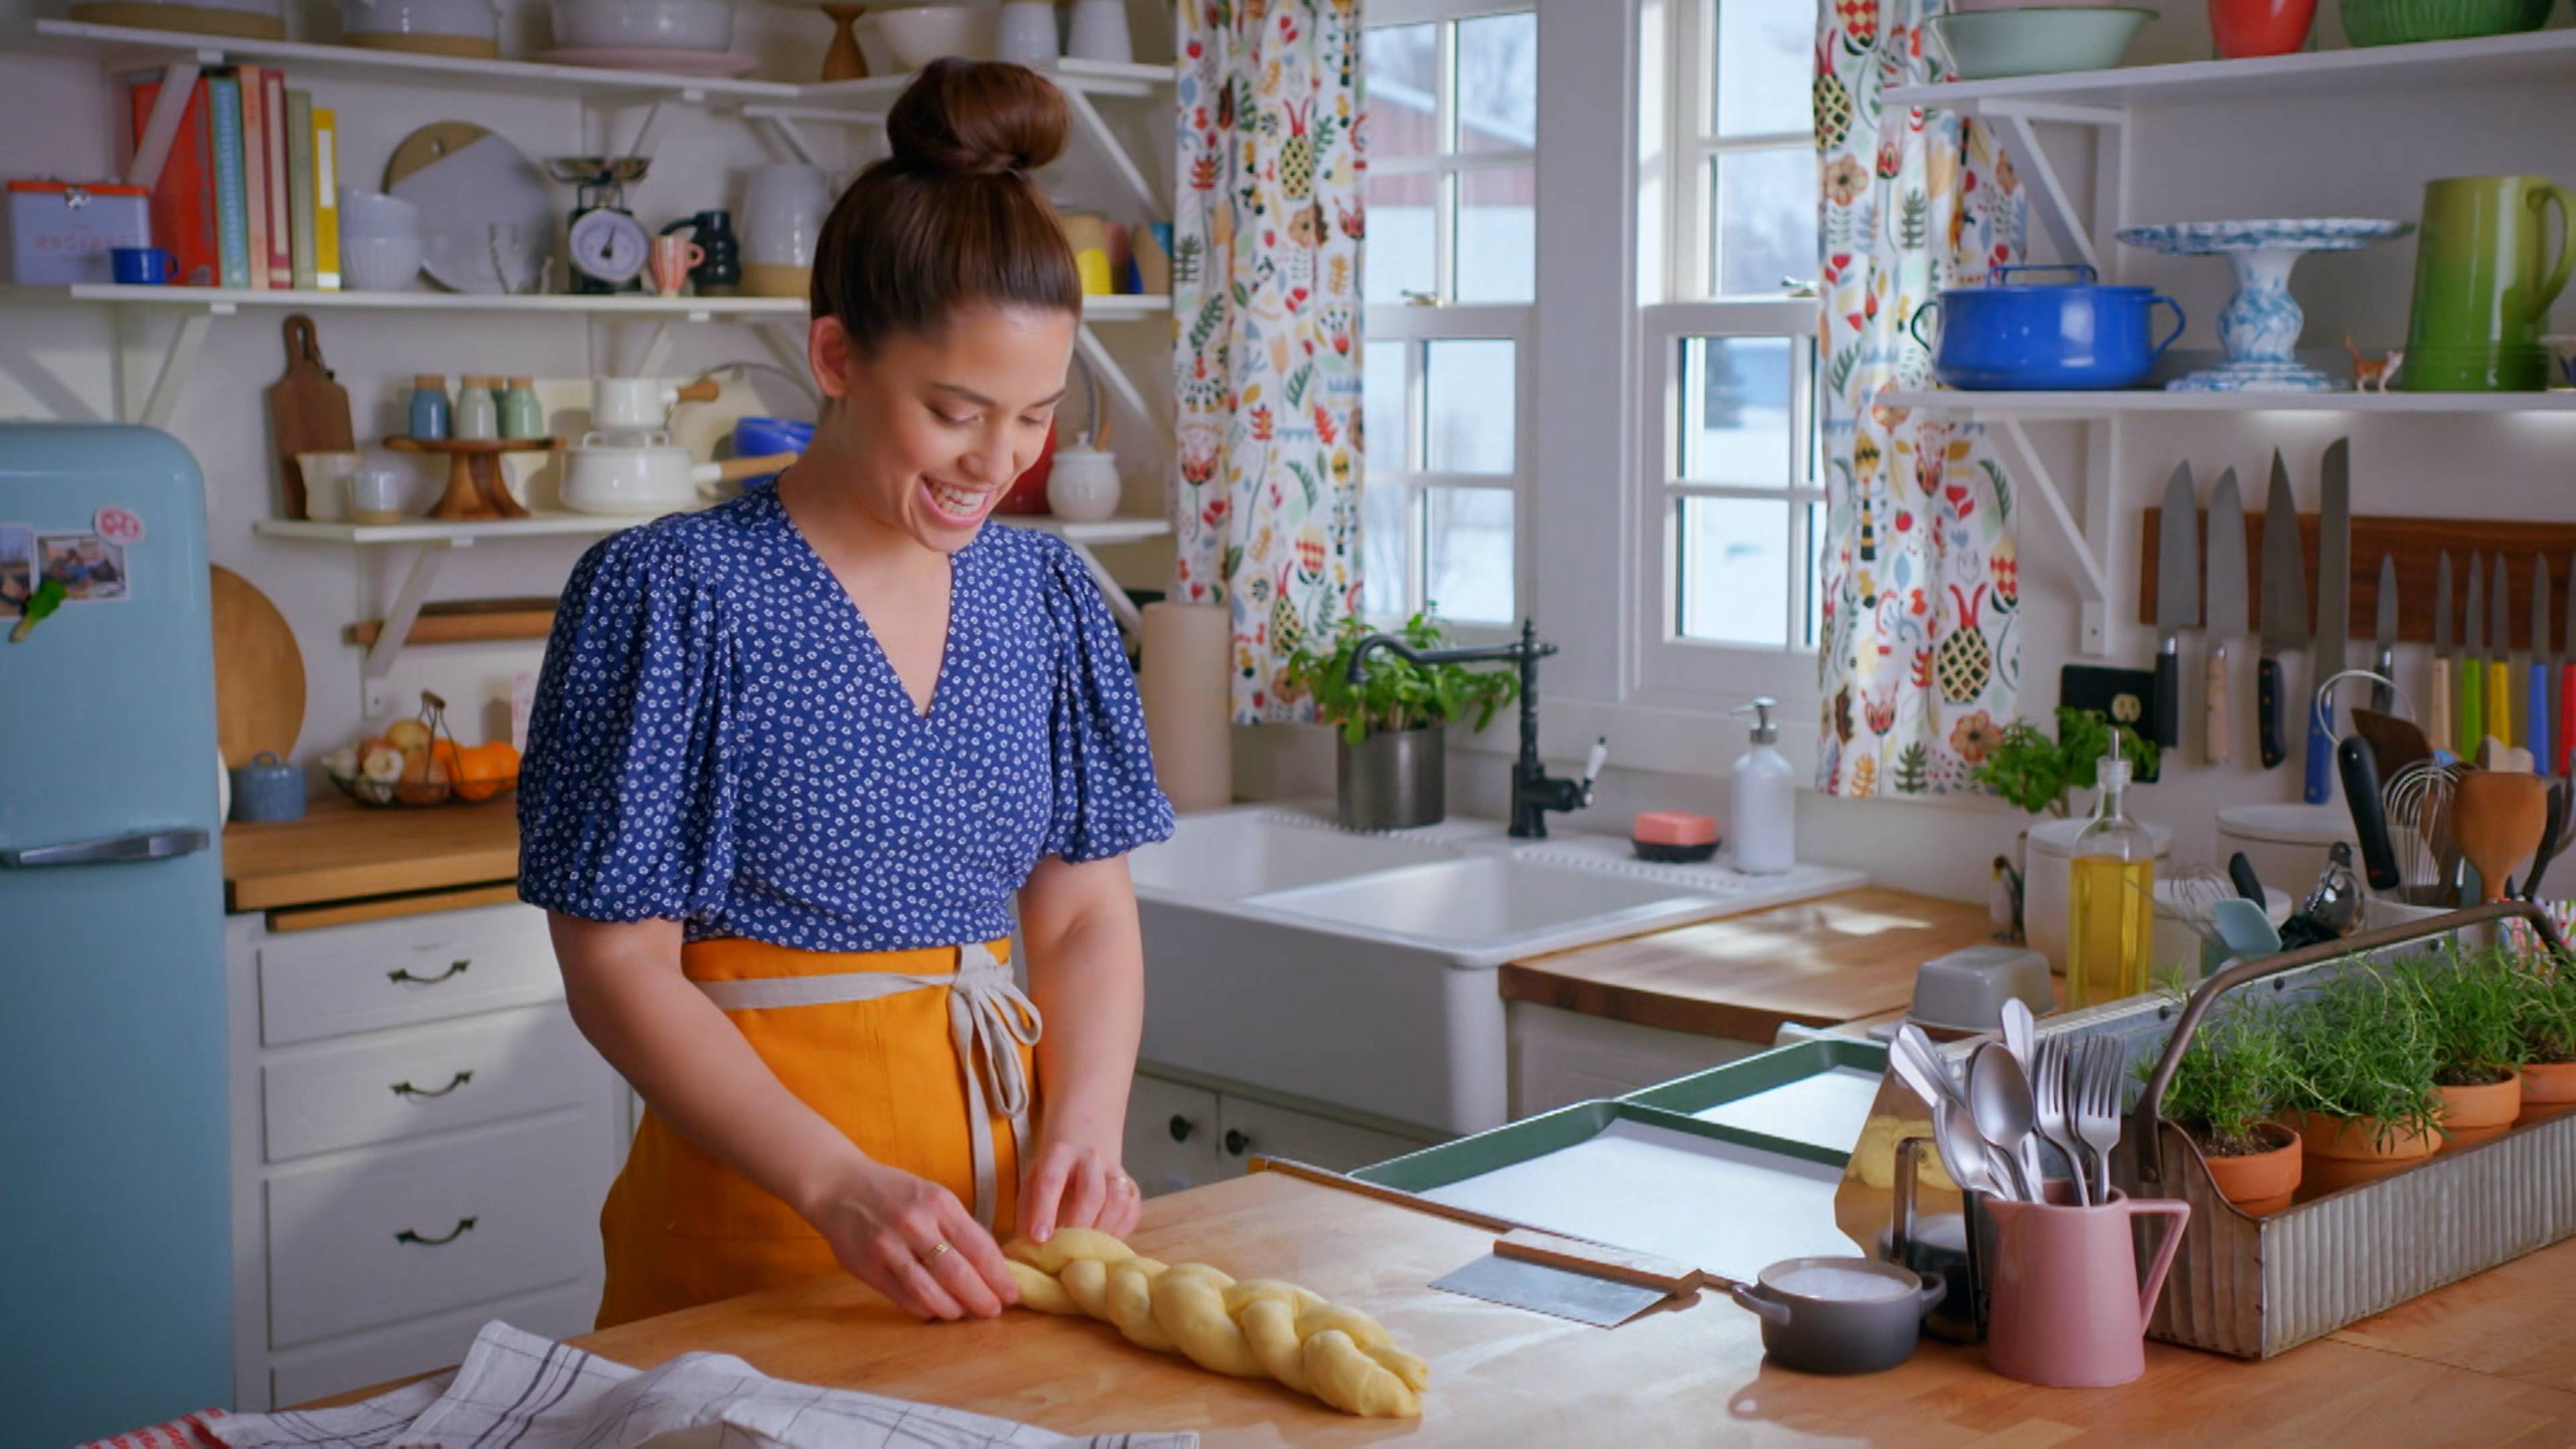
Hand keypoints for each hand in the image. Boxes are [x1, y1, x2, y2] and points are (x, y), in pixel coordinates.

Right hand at [800, 1159, 1018, 1321]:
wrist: (839, 1187)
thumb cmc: (895, 1193)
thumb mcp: (933, 1196)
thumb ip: (959, 1228)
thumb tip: (992, 1267)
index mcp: (939, 1203)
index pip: (979, 1247)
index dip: (999, 1276)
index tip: (1012, 1292)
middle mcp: (915, 1224)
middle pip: (958, 1274)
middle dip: (982, 1298)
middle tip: (994, 1311)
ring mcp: (889, 1247)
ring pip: (930, 1292)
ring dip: (954, 1310)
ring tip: (965, 1314)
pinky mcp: (869, 1268)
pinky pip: (904, 1298)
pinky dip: (925, 1309)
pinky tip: (936, 1310)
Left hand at [1017, 1135, 1140, 1243]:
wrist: (1083, 1151)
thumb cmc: (1051, 1178)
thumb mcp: (1032, 1187)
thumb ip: (1028, 1215)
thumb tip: (1027, 1253)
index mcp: (1059, 1153)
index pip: (1052, 1181)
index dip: (1045, 1212)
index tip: (1040, 1239)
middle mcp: (1090, 1157)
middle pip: (1092, 1192)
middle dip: (1078, 1225)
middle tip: (1067, 1251)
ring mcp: (1115, 1170)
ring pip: (1117, 1201)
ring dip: (1102, 1230)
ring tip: (1086, 1250)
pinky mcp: (1132, 1187)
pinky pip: (1131, 1211)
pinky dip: (1119, 1231)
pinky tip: (1103, 1244)